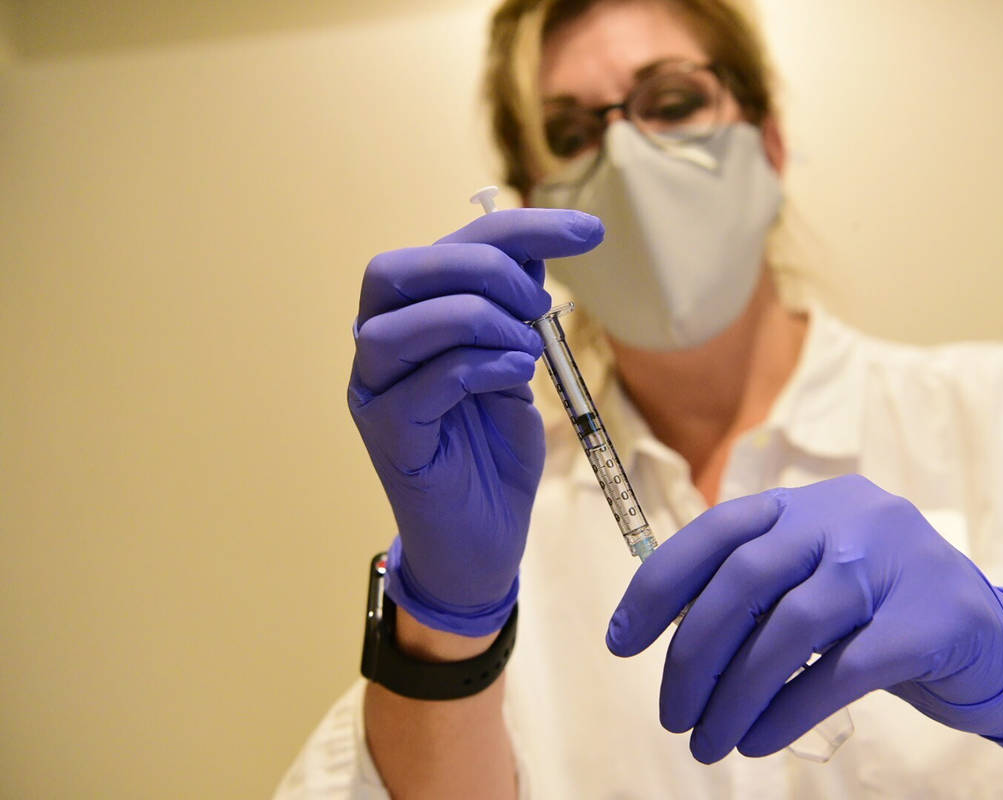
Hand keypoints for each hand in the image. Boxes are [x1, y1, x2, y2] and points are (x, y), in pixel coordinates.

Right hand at [349, 208, 603, 635]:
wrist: (483, 541)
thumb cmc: (494, 453)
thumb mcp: (514, 366)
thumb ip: (513, 314)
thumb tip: (533, 254)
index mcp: (410, 319)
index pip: (450, 247)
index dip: (519, 227)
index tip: (590, 232)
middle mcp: (378, 348)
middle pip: (399, 269)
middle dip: (482, 268)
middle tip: (539, 303)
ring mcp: (374, 392)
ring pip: (401, 323)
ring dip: (478, 319)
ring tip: (526, 348)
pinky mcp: (388, 436)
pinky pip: (425, 381)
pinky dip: (479, 366)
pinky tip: (516, 376)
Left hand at [606, 474, 1002, 761]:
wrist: (997, 645)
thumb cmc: (881, 616)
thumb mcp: (816, 581)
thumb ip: (757, 589)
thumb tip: (670, 635)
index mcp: (808, 503)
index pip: (716, 531)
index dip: (659, 587)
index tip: (621, 644)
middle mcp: (849, 517)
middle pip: (746, 579)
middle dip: (694, 654)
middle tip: (670, 714)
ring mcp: (896, 562)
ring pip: (791, 628)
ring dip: (735, 694)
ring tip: (707, 742)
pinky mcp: (933, 619)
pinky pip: (843, 670)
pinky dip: (789, 710)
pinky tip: (759, 739)